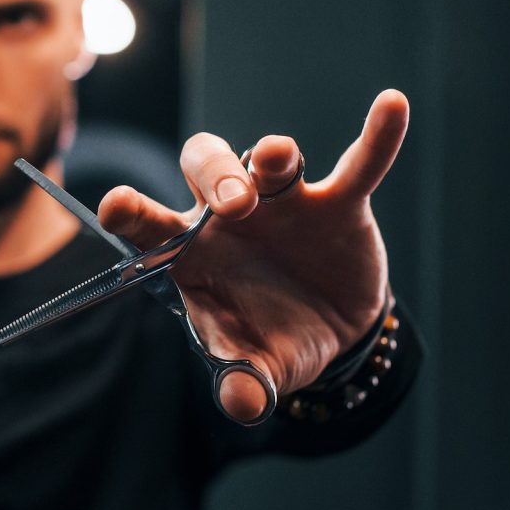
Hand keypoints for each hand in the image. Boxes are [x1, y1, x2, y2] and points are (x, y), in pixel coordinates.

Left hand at [97, 90, 408, 422]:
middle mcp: (228, 215)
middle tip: (234, 207)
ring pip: (269, 159)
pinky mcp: (339, 203)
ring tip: (279, 161)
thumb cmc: (268, 338)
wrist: (330, 332)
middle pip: (205, 167)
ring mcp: (283, 203)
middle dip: (216, 179)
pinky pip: (359, 164)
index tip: (116, 206)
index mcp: (190, 249)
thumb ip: (242, 380)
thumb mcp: (256, 365)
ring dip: (272, 156)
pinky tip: (393, 105)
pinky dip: (377, 138)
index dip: (129, 209)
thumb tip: (241, 404)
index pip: (147, 221)